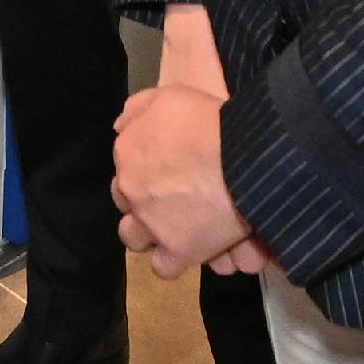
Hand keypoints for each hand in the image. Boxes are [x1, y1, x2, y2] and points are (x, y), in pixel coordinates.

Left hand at [111, 81, 253, 279]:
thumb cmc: (210, 119)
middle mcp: (131, 190)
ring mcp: (151, 223)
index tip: (163, 172)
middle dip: (141, 201)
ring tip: (173, 226)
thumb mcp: (170, 96)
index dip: (142, 172)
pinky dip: (173, 259)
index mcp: (127, 152)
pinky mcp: (176, 250)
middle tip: (169, 199)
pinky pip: (163, 267)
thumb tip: (119, 126)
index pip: (123, 169)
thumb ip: (139, 109)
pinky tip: (187, 248)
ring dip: (148, 232)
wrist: (244, 155)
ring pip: (133, 236)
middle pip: (125, 203)